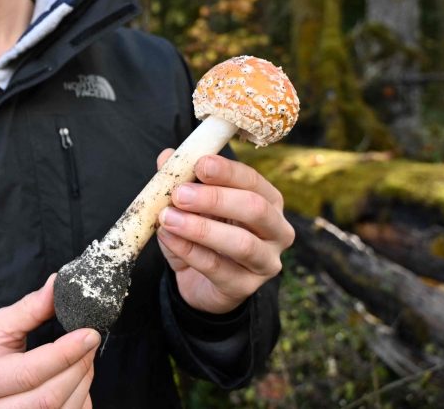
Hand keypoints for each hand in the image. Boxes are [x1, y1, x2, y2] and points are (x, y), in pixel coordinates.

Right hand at [0, 274, 98, 408]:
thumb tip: (58, 284)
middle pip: (47, 398)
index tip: (89, 333)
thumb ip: (29, 309)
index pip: (27, 372)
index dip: (64, 353)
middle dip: (78, 368)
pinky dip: (79, 403)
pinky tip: (76, 383)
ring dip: (82, 385)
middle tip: (90, 343)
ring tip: (84, 360)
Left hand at [154, 150, 294, 314]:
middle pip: (255, 209)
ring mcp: (266, 262)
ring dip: (200, 228)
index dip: (227, 171)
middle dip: (215, 198)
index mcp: (268, 201)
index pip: (253, 181)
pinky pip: (218, 268)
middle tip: (179, 193)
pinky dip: (189, 251)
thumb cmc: (202, 235)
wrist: (198, 281)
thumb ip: (181, 181)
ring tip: (168, 217)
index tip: (199, 164)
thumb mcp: (190, 205)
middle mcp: (277, 230)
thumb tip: (166, 156)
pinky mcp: (246, 287)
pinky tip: (168, 237)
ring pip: (242, 243)